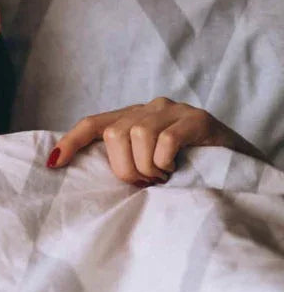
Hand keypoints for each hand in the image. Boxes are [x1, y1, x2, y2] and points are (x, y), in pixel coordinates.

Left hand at [46, 97, 266, 185]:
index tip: (52, 164)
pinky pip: (165, 139)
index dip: (71, 142)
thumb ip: (124, 163)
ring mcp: (173, 111)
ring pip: (136, 135)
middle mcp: (149, 109)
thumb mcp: (149, 165)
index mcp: (132, 119)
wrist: (239, 164)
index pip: (93, 124)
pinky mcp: (197, 119)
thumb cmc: (188, 168)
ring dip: (147, 167)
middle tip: (146, 182)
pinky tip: (174, 169)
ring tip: (164, 176)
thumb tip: (88, 182)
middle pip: (114, 134)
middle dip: (124, 168)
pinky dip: (163, 161)